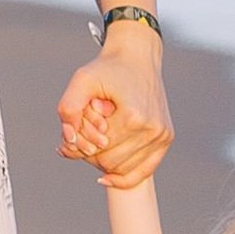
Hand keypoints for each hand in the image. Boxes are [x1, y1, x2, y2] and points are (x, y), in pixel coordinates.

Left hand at [58, 39, 171, 188]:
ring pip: (125, 169)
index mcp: (133, 117)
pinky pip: (145, 171)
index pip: (98, 152)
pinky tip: (107, 176)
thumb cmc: (108, 68)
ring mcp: (162, 135)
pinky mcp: (167, 138)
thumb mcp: (81, 80)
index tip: (76, 132)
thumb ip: (68, 108)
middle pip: (110, 163)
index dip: (81, 146)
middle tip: (84, 138)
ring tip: (97, 143)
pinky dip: (125, 177)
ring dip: (107, 162)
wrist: (138, 57)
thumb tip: (69, 141)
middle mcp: (152, 129)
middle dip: (92, 154)